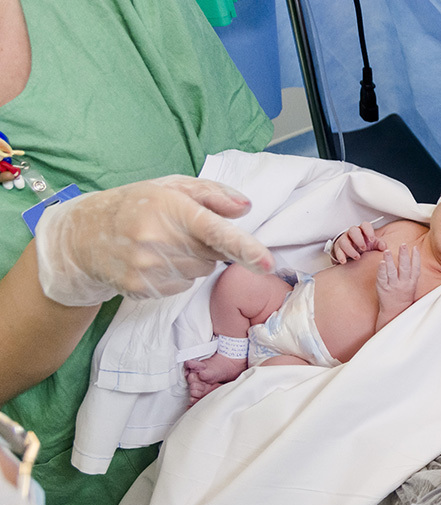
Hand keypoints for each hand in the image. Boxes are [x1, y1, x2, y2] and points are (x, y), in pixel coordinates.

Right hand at [34, 175, 273, 305]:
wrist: (82, 237)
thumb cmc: (135, 206)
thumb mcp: (170, 187)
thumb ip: (211, 193)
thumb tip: (244, 208)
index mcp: (168, 207)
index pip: (214, 230)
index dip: (244, 247)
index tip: (266, 262)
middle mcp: (157, 238)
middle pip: (213, 255)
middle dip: (207, 246)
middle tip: (179, 232)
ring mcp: (147, 267)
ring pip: (200, 272)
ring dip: (191, 261)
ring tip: (162, 246)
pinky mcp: (142, 288)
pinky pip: (183, 286)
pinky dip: (176, 276)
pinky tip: (153, 261)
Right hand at [331, 221, 385, 263]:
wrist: (352, 253)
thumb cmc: (364, 246)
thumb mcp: (373, 245)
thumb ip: (379, 244)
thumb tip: (384, 247)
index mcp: (362, 230)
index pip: (365, 225)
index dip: (368, 231)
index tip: (372, 240)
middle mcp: (352, 233)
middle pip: (353, 230)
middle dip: (358, 239)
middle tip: (364, 249)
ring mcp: (344, 240)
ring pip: (344, 241)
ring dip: (350, 250)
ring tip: (357, 257)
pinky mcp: (338, 248)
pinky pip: (337, 251)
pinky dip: (340, 256)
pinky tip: (344, 261)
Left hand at [376, 244, 420, 323]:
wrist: (395, 311)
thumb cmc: (403, 296)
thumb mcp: (412, 286)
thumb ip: (413, 273)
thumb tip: (414, 256)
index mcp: (412, 283)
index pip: (416, 268)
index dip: (416, 258)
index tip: (414, 248)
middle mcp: (403, 284)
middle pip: (404, 268)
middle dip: (404, 256)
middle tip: (403, 245)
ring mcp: (393, 287)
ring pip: (392, 272)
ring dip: (390, 261)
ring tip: (388, 251)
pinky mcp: (383, 289)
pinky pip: (382, 278)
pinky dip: (381, 270)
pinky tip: (381, 262)